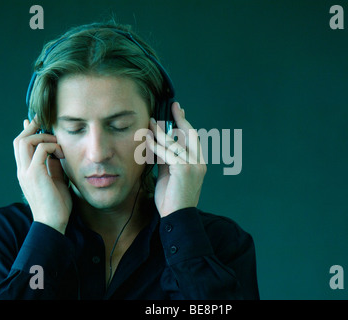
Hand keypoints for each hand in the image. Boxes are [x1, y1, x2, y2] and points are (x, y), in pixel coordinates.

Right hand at [13, 117, 71, 233]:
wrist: (53, 223)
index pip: (21, 147)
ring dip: (43, 137)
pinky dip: (51, 146)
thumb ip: (53, 166)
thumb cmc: (57, 204)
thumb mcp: (56, 180)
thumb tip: (57, 152)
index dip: (27, 132)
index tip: (36, 121)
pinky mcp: (34, 174)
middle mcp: (22, 170)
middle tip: (45, 121)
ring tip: (57, 143)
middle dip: (32, 128)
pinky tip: (61, 153)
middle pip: (19, 140)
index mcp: (26, 172)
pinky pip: (39, 150)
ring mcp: (26, 172)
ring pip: (25, 141)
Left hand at [147, 102, 206, 216]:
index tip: (178, 111)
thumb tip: (160, 143)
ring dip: (161, 131)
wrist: (176, 217)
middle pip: (190, 134)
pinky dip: (156, 145)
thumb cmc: (171, 198)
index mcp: (198, 163)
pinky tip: (148, 139)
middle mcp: (199, 162)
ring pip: (176, 141)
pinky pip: (168, 152)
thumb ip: (167, 158)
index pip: (192, 138)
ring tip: (150, 122)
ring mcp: (194, 165)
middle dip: (180, 118)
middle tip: (173, 106)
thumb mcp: (169, 174)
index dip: (185, 124)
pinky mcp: (185, 169)